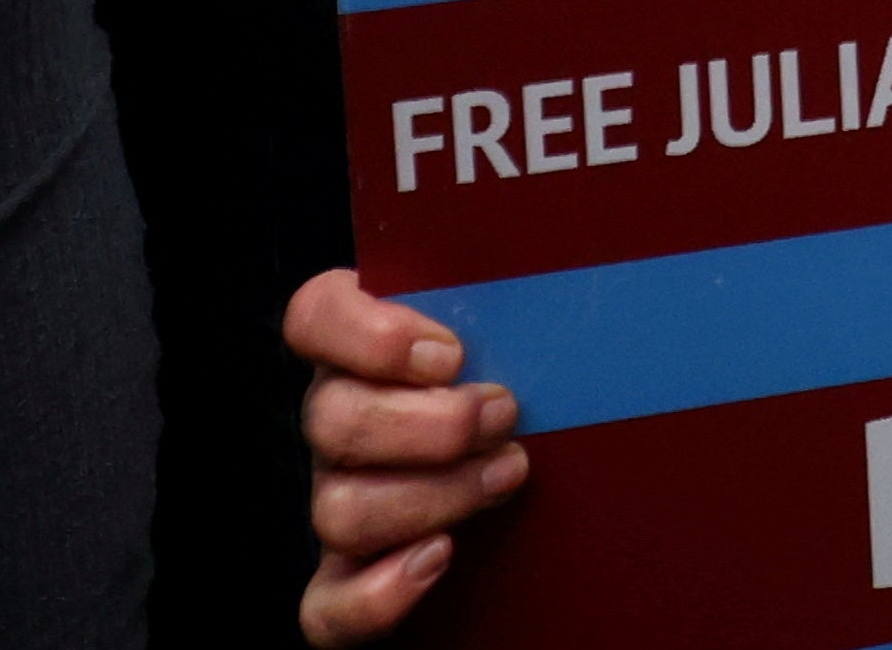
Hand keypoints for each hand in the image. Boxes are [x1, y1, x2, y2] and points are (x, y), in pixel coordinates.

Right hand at [289, 265, 522, 638]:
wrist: (534, 473)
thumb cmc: (526, 380)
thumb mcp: (517, 329)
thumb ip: (514, 306)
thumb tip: (575, 285)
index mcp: (361, 347)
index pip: (316, 316)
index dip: (371, 335)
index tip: (451, 353)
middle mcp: (336, 420)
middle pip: (332, 420)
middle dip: (432, 424)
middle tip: (505, 413)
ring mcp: (338, 498)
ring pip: (339, 508)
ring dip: (432, 495)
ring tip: (506, 474)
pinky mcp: (347, 576)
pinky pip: (327, 606)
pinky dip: (378, 593)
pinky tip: (438, 558)